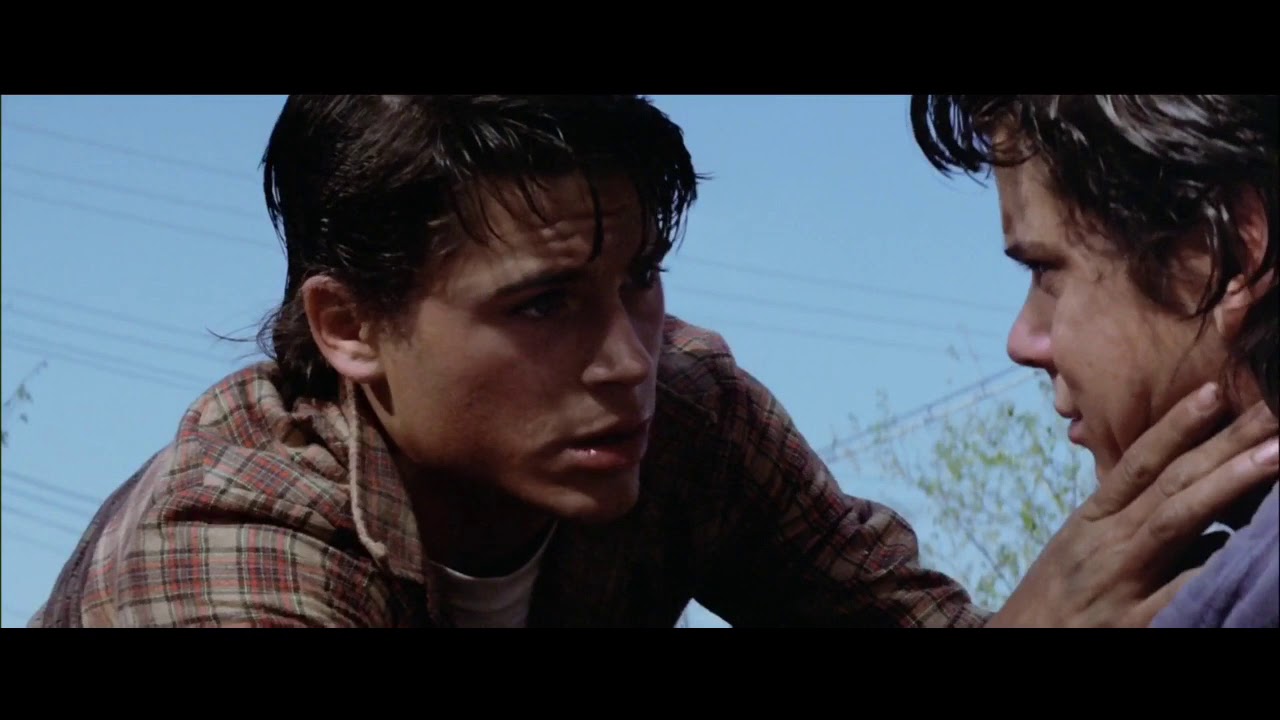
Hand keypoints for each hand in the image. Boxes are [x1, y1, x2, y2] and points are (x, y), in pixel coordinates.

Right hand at [988, 383, 1278, 626]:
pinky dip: (1214, 567)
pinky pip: (1182, 591)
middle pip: (1171, 483)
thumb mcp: (1079, 550)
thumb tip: (1195, 512)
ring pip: (1178, 522)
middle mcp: (1107, 543)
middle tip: (1270, 408)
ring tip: (1276, 454)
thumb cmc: (1055, 601)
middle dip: (1224, 443)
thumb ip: (1125, 525)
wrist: (1017, 646)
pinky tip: (1250, 547)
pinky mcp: (1133, 623)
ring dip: (1230, 484)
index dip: (1177, 425)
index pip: (1138, 463)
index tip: (1215, 389)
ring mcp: (1122, 582)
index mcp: (1093, 521)